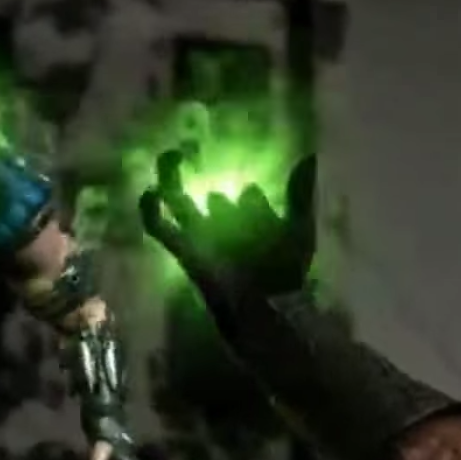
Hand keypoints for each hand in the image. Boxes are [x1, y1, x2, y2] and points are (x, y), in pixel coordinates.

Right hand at [139, 150, 317, 316]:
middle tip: (207, 162)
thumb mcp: (298, 228)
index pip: (250, 199)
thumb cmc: (285, 270)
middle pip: (214, 200)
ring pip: (180, 204)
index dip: (253, 198)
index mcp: (255, 223)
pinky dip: (150, 210)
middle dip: (215, 189)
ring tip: (172, 155)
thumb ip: (299, 193)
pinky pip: (160, 228)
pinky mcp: (183, 249)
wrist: (264, 304)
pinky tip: (151, 191)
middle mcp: (227, 227)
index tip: (253, 194)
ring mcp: (202, 236)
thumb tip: (310, 155)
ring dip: (171, 179)